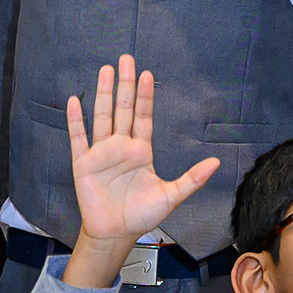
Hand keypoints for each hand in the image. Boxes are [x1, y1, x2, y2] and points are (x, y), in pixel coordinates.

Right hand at [63, 53, 218, 252]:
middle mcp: (120, 147)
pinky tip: (75, 101)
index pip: (143, 117)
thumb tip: (217, 163)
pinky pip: (78, 138)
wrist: (115, 233)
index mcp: (140, 151)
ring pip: (102, 117)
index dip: (144, 96)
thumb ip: (192, 179)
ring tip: (105, 71)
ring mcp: (101, 153)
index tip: (146, 75)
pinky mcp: (84, 164)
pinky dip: (76, 121)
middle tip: (126, 59)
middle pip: (122, 109)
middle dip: (124, 84)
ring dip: (103, 94)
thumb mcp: (172, 196)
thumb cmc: (142, 215)